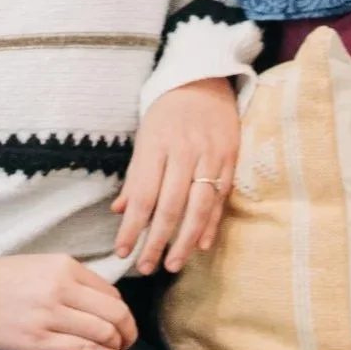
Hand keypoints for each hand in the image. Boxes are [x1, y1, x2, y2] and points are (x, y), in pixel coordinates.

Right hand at [0, 253, 137, 349]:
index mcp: (63, 267)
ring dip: (118, 346)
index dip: (123, 312)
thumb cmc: (3, 282)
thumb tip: (107, 302)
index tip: (122, 324)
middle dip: (128, 331)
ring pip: (104, 333)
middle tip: (127, 340)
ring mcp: (48, 315)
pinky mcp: (38, 340)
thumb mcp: (41, 266)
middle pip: (115, 313)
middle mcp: (60, 288)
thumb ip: (73, 279)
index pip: (111, 293)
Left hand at [112, 77, 239, 274]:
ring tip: (173, 265)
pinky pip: (220, 198)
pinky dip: (211, 224)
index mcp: (156, 145)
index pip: (143, 194)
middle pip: (170, 205)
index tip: (122, 252)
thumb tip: (119, 211)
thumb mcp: (145, 137)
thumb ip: (135, 176)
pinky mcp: (231, 158)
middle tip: (146, 267)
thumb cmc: (167, 113)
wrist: (204, 81)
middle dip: (157, 241)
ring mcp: (210, 155)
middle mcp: (184, 151)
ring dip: (184, 240)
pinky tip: (200, 245)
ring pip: (198, 206)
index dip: (132, 227)